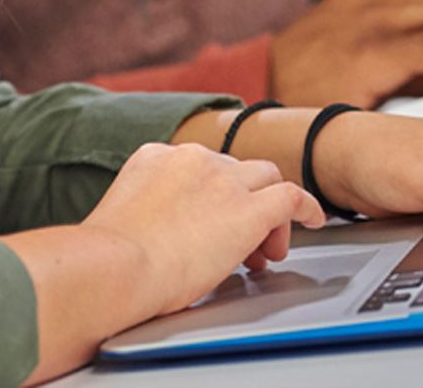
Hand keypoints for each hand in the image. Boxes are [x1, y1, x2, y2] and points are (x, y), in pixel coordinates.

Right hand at [82, 142, 323, 316]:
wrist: (116, 266)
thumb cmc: (108, 260)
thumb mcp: (123, 217)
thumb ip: (146, 213)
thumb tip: (157, 238)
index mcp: (156, 157)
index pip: (198, 168)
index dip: (212, 197)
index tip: (210, 224)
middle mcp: (193, 158)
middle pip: (234, 170)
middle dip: (242, 201)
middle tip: (243, 244)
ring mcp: (222, 180)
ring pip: (265, 177)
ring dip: (269, 209)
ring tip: (268, 246)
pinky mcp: (248, 209)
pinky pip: (291, 196)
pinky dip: (306, 206)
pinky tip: (314, 218)